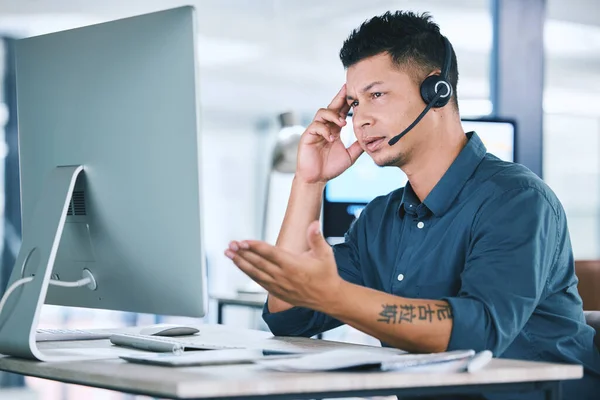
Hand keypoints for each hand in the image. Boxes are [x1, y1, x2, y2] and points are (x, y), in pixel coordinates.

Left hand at [225, 221, 341, 309]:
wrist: (328, 298)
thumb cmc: (326, 274)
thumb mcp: (325, 254)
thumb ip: (316, 238)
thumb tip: (313, 224)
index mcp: (293, 265)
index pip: (269, 254)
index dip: (255, 247)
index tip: (242, 241)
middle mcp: (283, 276)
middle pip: (258, 263)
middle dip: (242, 253)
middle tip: (230, 245)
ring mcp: (278, 285)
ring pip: (255, 273)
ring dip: (241, 263)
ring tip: (229, 254)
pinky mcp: (276, 292)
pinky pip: (259, 281)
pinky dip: (248, 273)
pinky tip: (240, 266)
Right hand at [296, 85, 363, 183]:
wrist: (316, 180)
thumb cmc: (330, 168)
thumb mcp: (350, 156)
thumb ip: (358, 146)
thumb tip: (371, 138)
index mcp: (334, 129)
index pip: (341, 112)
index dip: (347, 102)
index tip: (357, 93)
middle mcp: (324, 127)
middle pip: (331, 106)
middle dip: (340, 97)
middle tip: (348, 89)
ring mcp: (315, 131)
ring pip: (322, 113)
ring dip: (333, 115)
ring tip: (343, 123)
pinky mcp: (307, 136)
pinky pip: (315, 126)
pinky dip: (325, 130)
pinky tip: (332, 138)